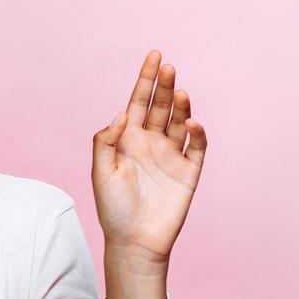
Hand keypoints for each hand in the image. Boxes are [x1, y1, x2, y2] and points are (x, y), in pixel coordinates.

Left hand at [91, 49, 206, 264]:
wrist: (134, 242)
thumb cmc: (113, 209)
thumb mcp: (101, 172)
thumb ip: (106, 140)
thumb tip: (123, 113)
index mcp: (129, 139)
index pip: (139, 102)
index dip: (146, 79)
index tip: (154, 56)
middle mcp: (152, 143)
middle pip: (161, 107)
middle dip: (165, 86)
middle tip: (168, 68)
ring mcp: (172, 156)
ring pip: (180, 122)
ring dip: (181, 106)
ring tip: (180, 92)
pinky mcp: (189, 172)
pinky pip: (197, 147)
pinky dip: (198, 133)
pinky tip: (192, 123)